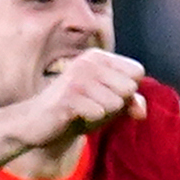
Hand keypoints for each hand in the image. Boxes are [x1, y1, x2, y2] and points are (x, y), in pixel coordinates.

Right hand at [30, 45, 147, 143]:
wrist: (39, 123)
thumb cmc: (78, 109)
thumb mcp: (110, 103)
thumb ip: (132, 102)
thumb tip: (141, 112)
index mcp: (99, 57)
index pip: (137, 72)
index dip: (127, 90)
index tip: (105, 94)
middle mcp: (88, 61)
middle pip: (128, 88)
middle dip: (116, 103)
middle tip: (92, 104)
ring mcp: (76, 78)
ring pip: (116, 103)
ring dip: (102, 114)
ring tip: (83, 110)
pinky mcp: (67, 97)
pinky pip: (99, 113)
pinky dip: (90, 120)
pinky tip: (74, 116)